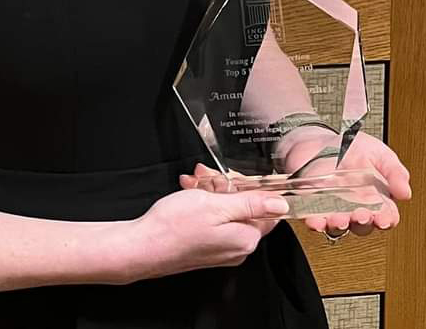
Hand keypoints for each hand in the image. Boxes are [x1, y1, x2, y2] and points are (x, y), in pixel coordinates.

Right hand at [126, 183, 289, 280]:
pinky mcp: (206, 247)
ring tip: (192, 181)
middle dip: (224, 185)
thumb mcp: (216, 205)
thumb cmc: (174, 227)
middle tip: (205, 176)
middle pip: (244, 207)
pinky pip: (213, 219)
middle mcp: (237, 248)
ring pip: (226, 210)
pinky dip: (202, 202)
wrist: (143, 247)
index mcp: (245, 238)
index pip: (265, 207)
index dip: (248, 186)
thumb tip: (282, 203)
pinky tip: (188, 191)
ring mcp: (221, 249)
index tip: (231, 176)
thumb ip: (251, 204)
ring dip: (210, 191)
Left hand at [281, 130, 411, 237]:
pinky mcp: (311, 203)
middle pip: (362, 225)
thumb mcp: (378, 153)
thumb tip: (405, 193)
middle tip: (361, 216)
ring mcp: (333, 207)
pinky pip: (313, 218)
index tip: (384, 218)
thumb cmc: (351, 148)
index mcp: (375, 198)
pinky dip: (314, 222)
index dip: (386, 220)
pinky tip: (316, 221)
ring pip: (338, 226)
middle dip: (362, 223)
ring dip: (339, 226)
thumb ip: (394, 172)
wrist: (319, 139)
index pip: (385, 216)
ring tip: (339, 219)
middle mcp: (355, 207)